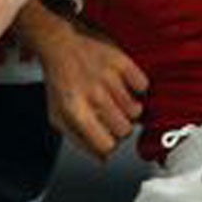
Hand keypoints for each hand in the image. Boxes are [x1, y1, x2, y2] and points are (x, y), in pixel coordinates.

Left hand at [34, 15, 146, 160]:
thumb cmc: (60, 80)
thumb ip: (78, 141)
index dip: (109, 145)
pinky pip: (143, 86)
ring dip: (129, 108)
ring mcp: (109, 78)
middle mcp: (93, 95)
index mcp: (75, 111)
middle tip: (112, 116)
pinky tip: (124, 84)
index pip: (106, 145)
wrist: (60, 42)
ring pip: (136, 111)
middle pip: (125, 131)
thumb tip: (102, 159)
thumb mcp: (58, 115)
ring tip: (116, 99)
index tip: (107, 138)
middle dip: (121, 128)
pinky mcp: (122, 62)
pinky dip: (138, 88)